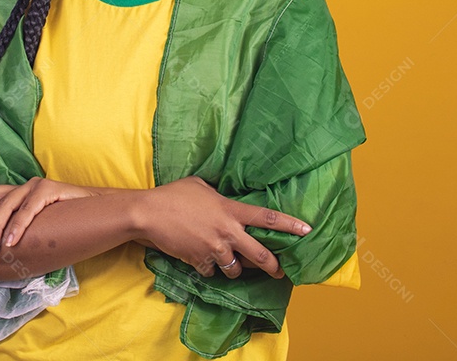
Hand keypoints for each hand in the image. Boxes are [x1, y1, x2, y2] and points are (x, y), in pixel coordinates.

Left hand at [0, 178, 103, 252]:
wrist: (101, 212)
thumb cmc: (68, 224)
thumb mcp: (38, 229)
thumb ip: (21, 233)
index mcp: (18, 194)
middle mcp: (23, 186)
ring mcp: (35, 187)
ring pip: (7, 203)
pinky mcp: (50, 190)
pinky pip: (28, 209)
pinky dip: (18, 226)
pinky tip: (11, 241)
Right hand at [137, 176, 311, 279]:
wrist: (148, 214)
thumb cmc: (173, 194)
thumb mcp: (201, 186)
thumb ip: (217, 194)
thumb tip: (222, 197)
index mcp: (230, 210)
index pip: (266, 218)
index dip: (289, 225)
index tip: (307, 231)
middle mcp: (227, 232)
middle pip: (260, 254)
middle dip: (274, 266)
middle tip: (280, 271)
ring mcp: (214, 249)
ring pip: (236, 269)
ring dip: (235, 268)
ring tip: (230, 263)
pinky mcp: (199, 262)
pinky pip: (212, 272)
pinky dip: (209, 268)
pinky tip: (202, 260)